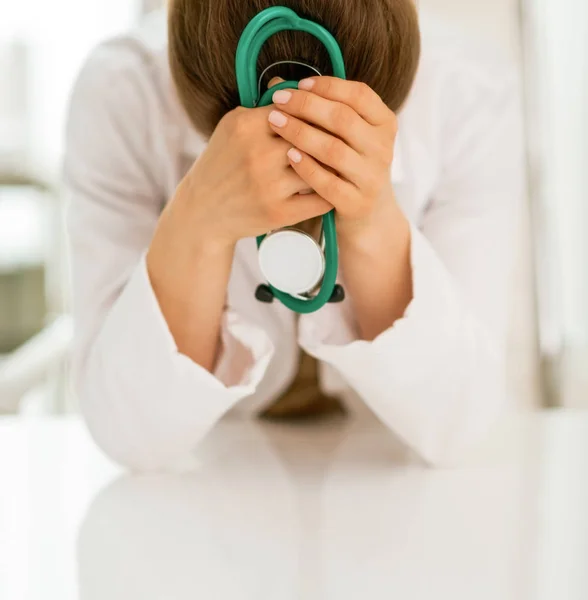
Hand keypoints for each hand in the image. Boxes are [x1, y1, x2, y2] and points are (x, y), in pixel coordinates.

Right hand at [159, 105, 332, 253]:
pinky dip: (329, 192)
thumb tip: (290, 83)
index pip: (296, 108)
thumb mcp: (232, 128)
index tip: (324, 118)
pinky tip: (332, 186)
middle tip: (343, 139)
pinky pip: (319, 199)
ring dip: (331, 165)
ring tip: (340, 163)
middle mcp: (257, 154)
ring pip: (318, 167)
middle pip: (311, 136)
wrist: (203, 211)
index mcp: (246, 126)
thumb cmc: (221, 165)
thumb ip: (262, 107)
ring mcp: (268, 185)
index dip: (314, 112)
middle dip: (328, 138)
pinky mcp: (278, 212)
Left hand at [267, 77, 398, 240]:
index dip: (327, 86)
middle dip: (307, 106)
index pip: (359, 95)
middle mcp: (383, 149)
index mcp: (384, 124)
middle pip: (343, 119)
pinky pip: (328, 183)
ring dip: (301, 133)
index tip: (298, 84)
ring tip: (275, 122)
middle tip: (278, 100)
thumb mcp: (346, 136)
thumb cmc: (348, 167)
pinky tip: (288, 156)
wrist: (367, 215)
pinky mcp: (357, 203)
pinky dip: (307, 167)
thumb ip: (321, 109)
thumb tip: (276, 83)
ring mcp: (371, 178)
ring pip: (334, 150)